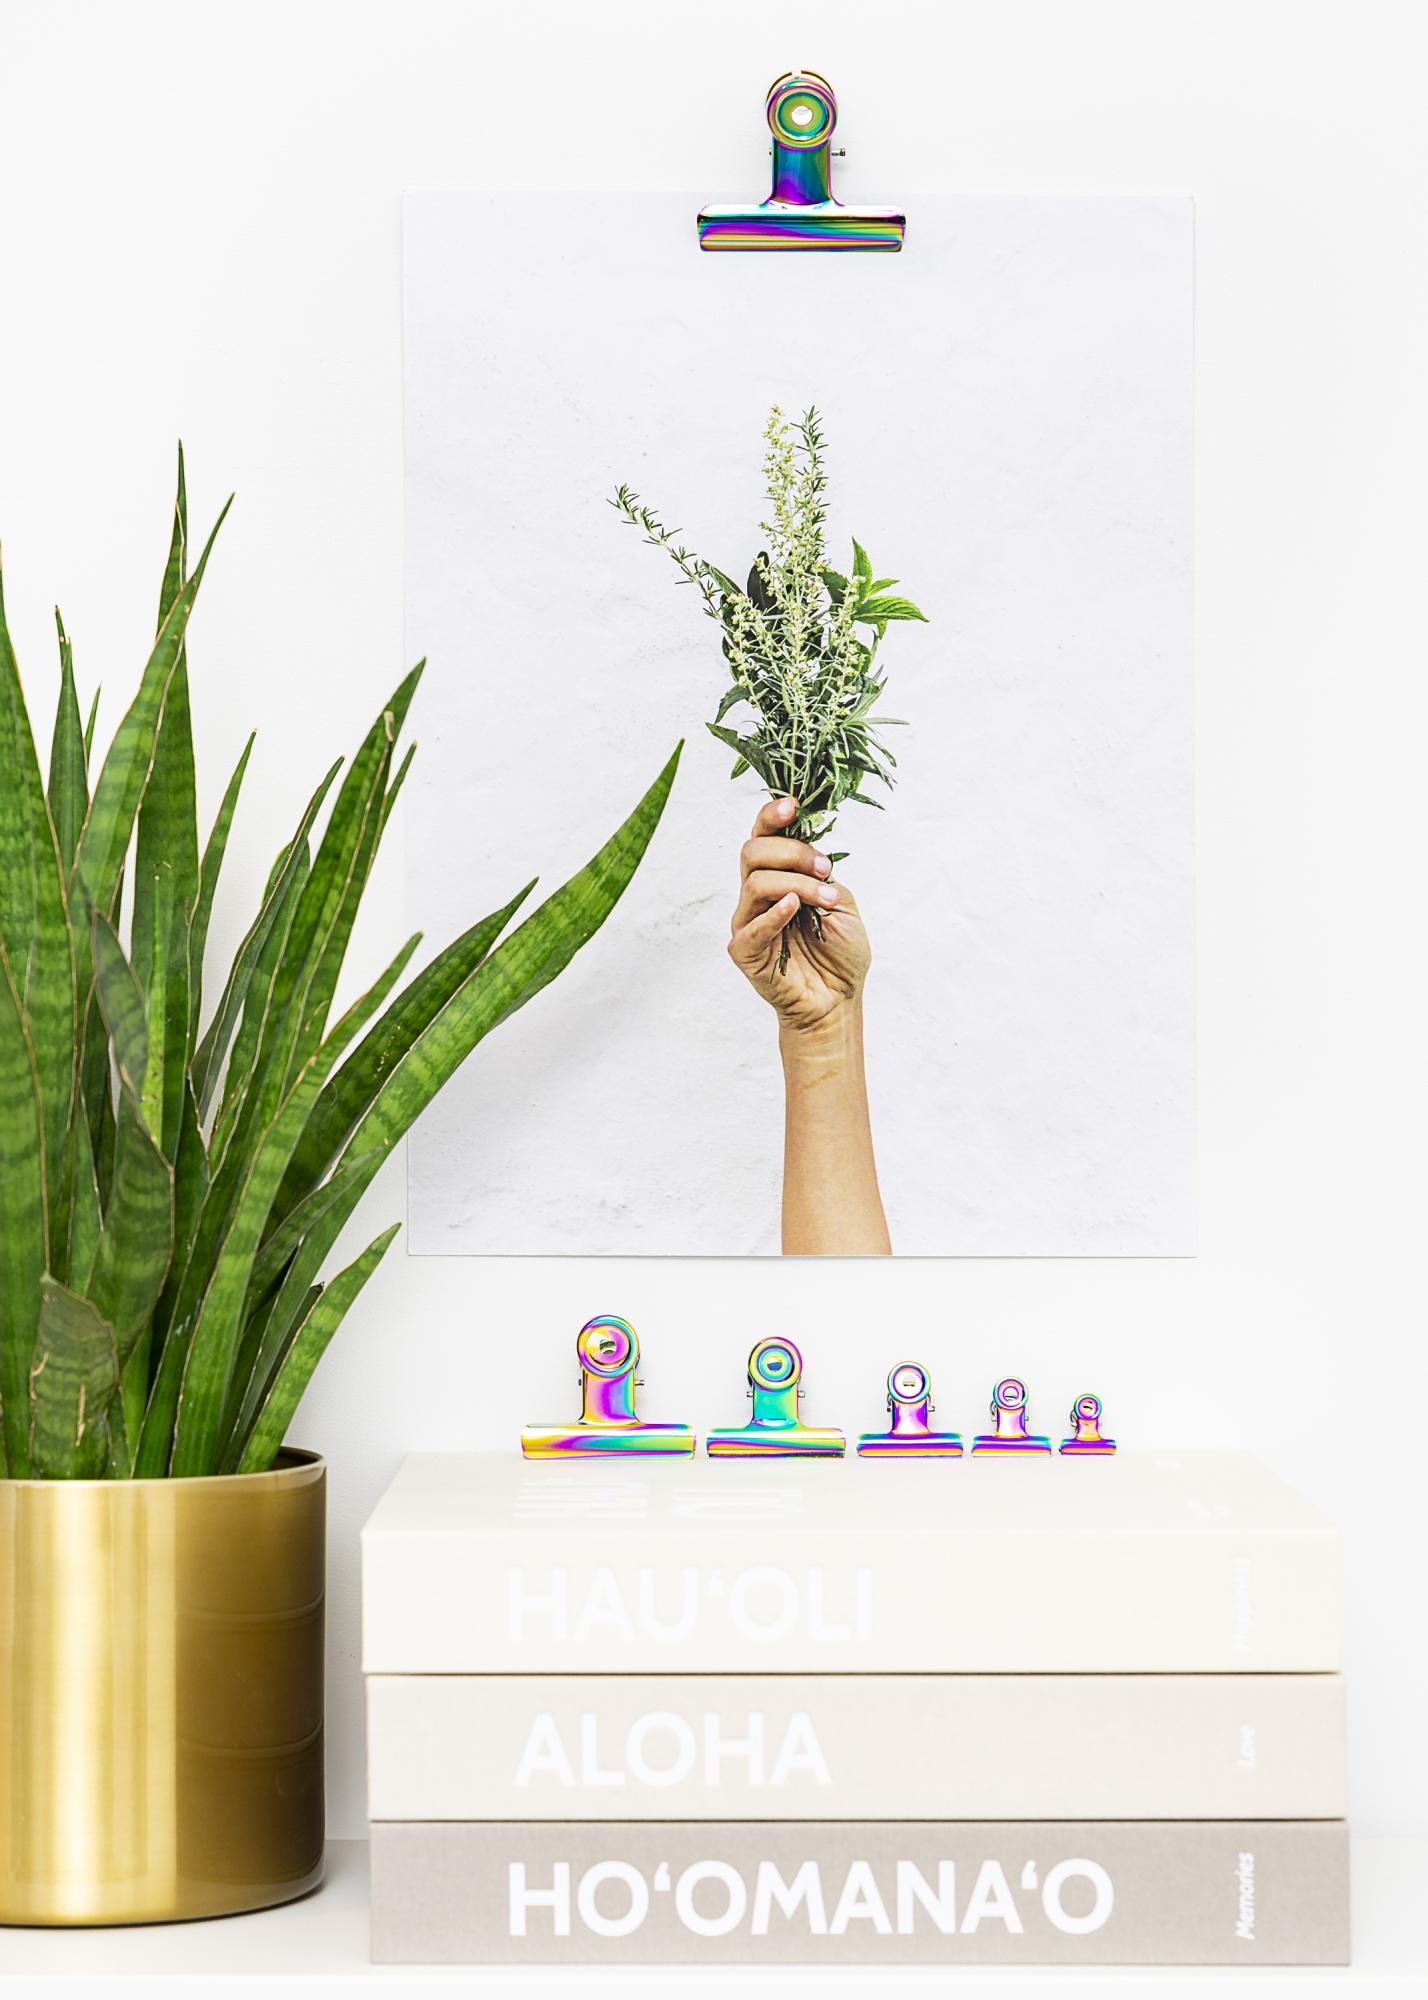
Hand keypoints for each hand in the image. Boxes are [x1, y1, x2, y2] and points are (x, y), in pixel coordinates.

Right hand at [728, 797, 871, 1035]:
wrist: (838, 1000)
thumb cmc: (839, 953)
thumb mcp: (841, 902)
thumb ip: (821, 876)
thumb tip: (811, 852)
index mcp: (778, 877)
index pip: (762, 836)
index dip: (772, 816)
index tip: (794, 806)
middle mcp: (756, 895)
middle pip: (753, 852)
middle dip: (793, 852)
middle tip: (825, 869)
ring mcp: (747, 922)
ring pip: (756, 883)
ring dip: (797, 884)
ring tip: (826, 900)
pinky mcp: (744, 952)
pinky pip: (751, 927)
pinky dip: (774, 913)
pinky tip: (794, 908)